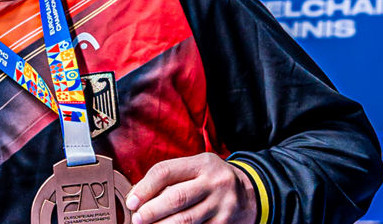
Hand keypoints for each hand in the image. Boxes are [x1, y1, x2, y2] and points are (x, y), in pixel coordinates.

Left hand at [125, 153, 256, 223]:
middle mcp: (214, 183)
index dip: (144, 188)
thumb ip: (170, 178)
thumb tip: (137, 196)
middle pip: (176, 198)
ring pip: (186, 220)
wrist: (251, 194)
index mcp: (202, 164)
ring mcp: (222, 205)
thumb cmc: (212, 179)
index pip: (165, 172)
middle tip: (137, 218)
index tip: (132, 201)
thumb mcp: (196, 168)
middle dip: (151, 211)